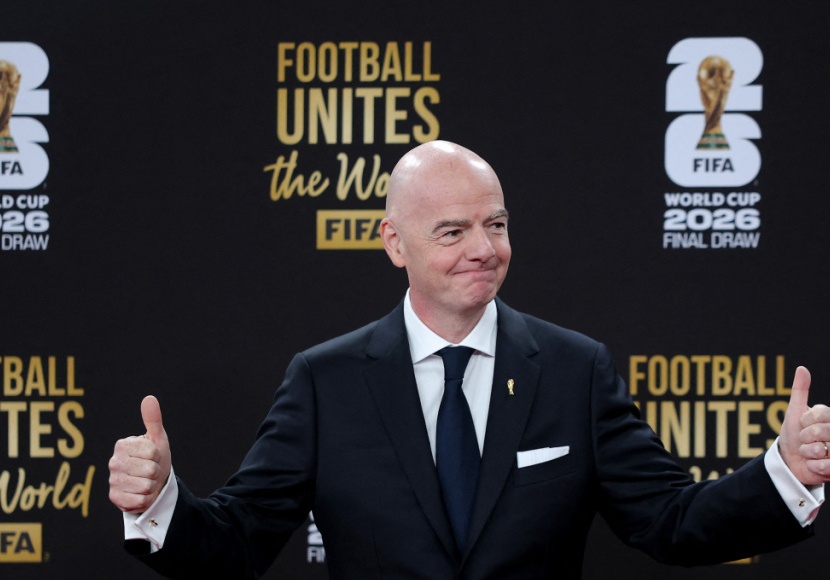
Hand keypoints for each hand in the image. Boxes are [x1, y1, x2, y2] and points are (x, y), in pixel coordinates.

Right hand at [108, 395, 171, 512]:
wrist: (152, 484)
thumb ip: (153, 419)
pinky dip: (146, 498)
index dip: (158, 456)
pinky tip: (140, 493)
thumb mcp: (157, 439)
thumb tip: (149, 398)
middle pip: (150, 470)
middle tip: (150, 471)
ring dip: (152, 486)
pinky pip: (140, 500)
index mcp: (122, 445)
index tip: (153, 457)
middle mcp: (114, 462)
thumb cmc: (154, 459)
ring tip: (146, 481)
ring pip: (146, 486)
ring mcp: (113, 481)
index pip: (153, 452)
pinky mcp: (115, 498)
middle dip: (156, 472)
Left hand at [779, 367, 829, 485]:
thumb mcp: (795, 412)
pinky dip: (813, 466)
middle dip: (805, 437)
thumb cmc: (793, 434)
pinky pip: (824, 467)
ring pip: (822, 449)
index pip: (819, 414)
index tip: (801, 425)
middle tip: (804, 440)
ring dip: (808, 452)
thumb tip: (802, 368)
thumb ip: (800, 391)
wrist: (790, 460)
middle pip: (821, 431)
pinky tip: (812, 464)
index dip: (804, 421)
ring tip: (808, 453)